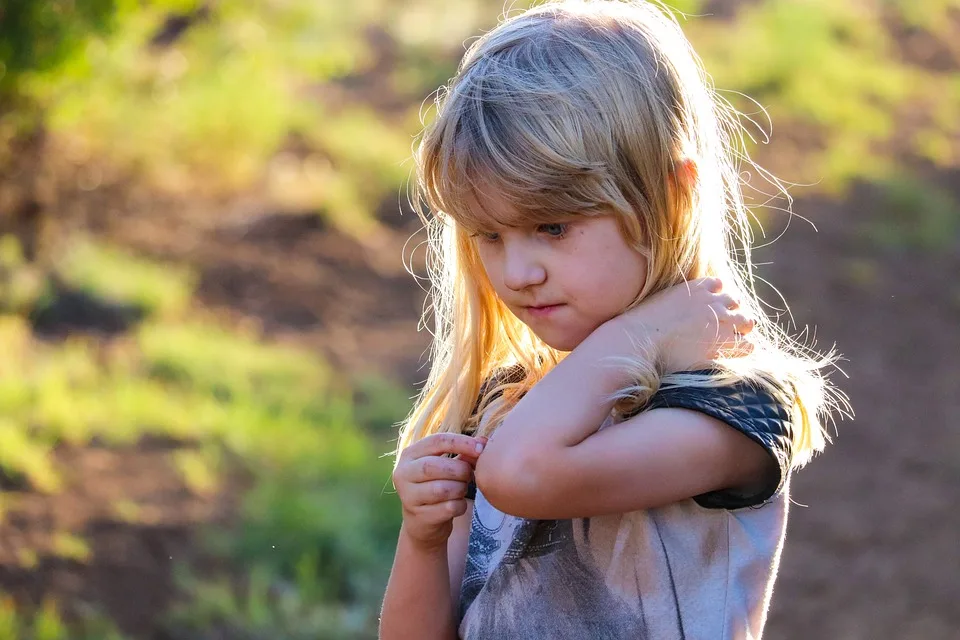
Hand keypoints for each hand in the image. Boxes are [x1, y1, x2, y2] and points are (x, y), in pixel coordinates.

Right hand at [392, 433, 486, 550]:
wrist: (422, 523)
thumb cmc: (437, 486)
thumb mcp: (446, 466)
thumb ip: (463, 453)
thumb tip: (483, 442)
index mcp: (409, 454)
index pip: (437, 441)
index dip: (462, 442)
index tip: (481, 448)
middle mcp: (403, 474)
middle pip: (436, 466)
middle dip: (460, 470)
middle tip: (469, 475)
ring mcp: (408, 497)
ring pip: (442, 489)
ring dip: (460, 489)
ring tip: (461, 489)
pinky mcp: (419, 517)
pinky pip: (449, 508)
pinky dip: (460, 506)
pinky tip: (457, 505)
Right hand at [613, 277, 754, 372]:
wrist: (639, 339)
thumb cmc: (640, 326)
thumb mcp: (659, 301)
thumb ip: (675, 300)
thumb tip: (675, 312)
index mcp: (697, 286)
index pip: (719, 285)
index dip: (717, 299)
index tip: (710, 311)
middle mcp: (712, 300)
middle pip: (736, 302)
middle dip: (732, 314)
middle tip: (722, 328)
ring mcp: (720, 320)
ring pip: (747, 321)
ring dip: (740, 330)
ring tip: (726, 342)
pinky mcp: (722, 342)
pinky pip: (747, 345)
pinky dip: (743, 349)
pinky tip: (730, 355)